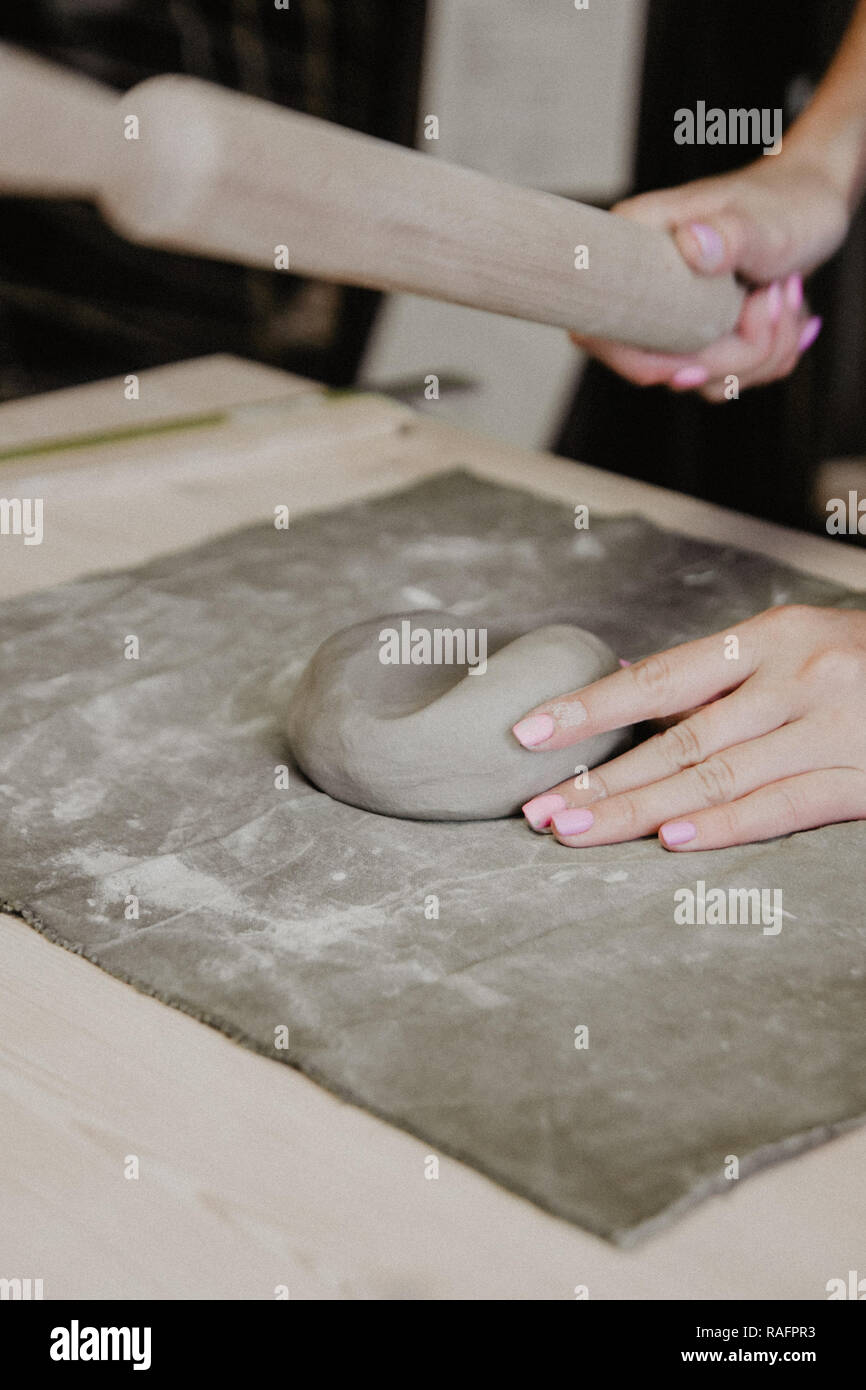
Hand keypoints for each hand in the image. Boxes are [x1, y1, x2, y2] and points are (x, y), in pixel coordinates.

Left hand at [515, 605, 865, 849]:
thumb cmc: (858, 659)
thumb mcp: (790, 644)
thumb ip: (718, 673)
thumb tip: (626, 688)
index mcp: (768, 638)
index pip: (659, 679)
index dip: (590, 708)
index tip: (527, 734)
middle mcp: (796, 678)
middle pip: (678, 740)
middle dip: (601, 780)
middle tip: (539, 810)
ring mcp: (831, 729)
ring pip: (718, 778)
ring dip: (640, 811)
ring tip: (578, 831)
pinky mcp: (865, 778)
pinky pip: (784, 807)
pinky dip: (726, 827)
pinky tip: (672, 842)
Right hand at [573, 157, 850, 398]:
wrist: (815, 204)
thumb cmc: (788, 202)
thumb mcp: (766, 222)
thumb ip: (731, 234)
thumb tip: (692, 245)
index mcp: (634, 252)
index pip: (601, 333)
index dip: (642, 363)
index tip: (696, 364)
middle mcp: (645, 291)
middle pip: (666, 367)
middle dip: (738, 351)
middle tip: (779, 294)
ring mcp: (673, 320)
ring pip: (706, 379)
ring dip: (764, 351)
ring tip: (788, 293)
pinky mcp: (701, 338)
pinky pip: (728, 378)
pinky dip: (770, 356)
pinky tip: (788, 313)